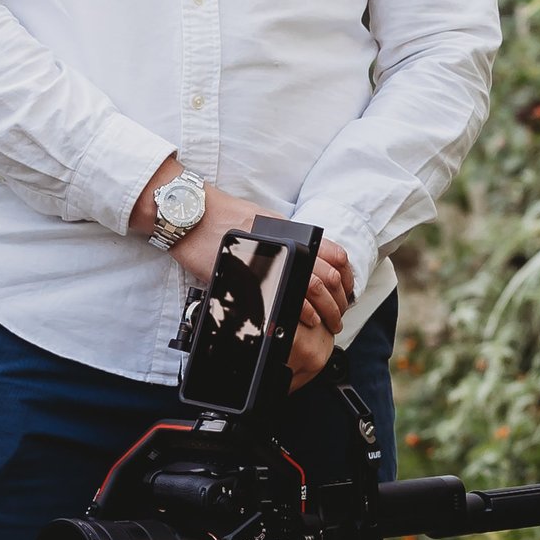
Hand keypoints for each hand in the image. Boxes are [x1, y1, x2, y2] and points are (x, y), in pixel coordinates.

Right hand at [130, 164, 354, 382]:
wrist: (192, 215)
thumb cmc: (221, 216)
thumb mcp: (262, 222)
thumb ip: (283, 239)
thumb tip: (303, 260)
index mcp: (291, 232)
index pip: (335, 255)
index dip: (347, 280)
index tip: (346, 295)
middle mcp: (286, 243)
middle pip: (329, 276)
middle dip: (339, 302)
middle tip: (338, 317)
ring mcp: (272, 259)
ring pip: (314, 287)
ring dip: (326, 310)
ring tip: (327, 324)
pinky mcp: (254, 274)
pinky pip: (288, 295)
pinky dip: (301, 311)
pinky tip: (305, 320)